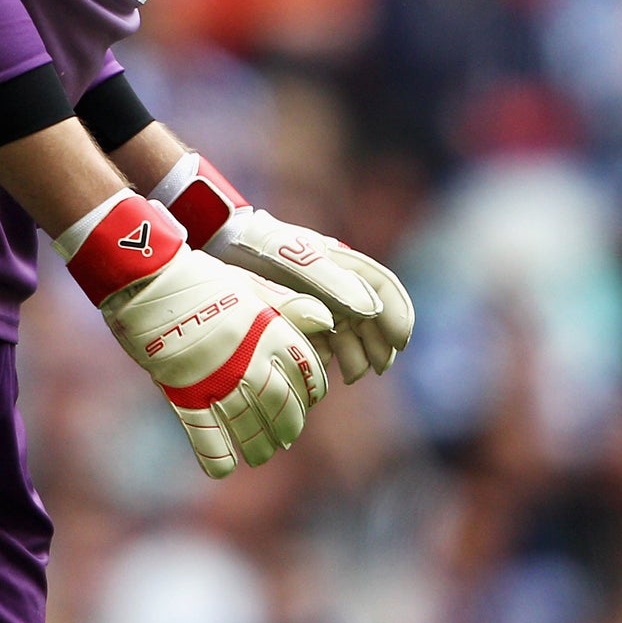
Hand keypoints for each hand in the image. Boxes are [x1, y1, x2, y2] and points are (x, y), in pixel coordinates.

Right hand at [59, 193, 330, 477]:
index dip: (312, 389)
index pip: (307, 372)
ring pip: (250, 427)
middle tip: (287, 434)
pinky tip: (224, 468)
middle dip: (289, 424)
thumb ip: (288, 306)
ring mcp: (216, 379)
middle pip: (283, 405)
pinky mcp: (183, 394)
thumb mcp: (250, 285)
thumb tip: (327, 319)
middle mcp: (249, 358)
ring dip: (260, 446)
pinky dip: (217, 458)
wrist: (150, 278)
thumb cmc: (203, 279)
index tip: (308, 397)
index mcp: (269, 330)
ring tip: (262, 455)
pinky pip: (205, 436)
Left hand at [155, 153, 415, 383]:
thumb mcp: (296, 258)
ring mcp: (321, 302)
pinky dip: (335, 358)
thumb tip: (371, 310)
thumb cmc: (260, 248)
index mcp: (343, 263)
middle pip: (373, 316)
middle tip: (380, 366)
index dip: (398, 313)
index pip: (383, 287)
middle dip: (382, 341)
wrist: (221, 248)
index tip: (400, 341)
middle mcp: (337, 284)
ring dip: (361, 354)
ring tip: (353, 374)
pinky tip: (331, 371)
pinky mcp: (302, 320)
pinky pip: (328, 344)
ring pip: (353, 334)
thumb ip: (332, 280)